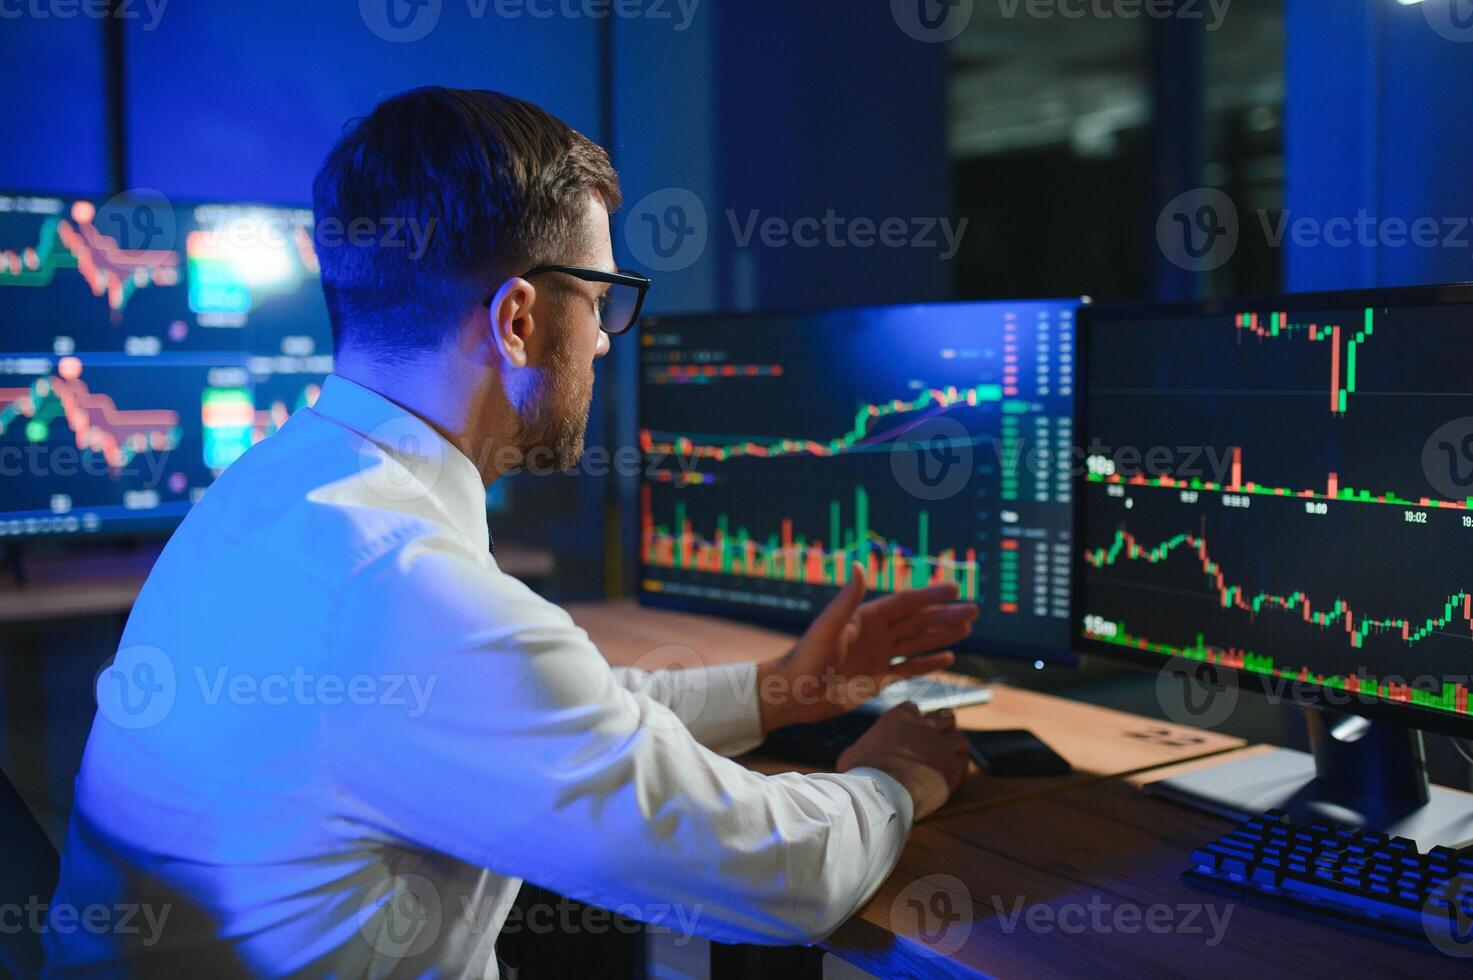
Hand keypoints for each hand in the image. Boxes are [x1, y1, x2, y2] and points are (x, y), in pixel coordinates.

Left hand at [756, 563, 978, 731]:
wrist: (794, 693)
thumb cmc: (805, 658)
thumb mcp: (827, 627)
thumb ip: (847, 599)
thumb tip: (857, 566)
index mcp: (865, 618)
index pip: (905, 603)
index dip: (930, 595)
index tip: (954, 587)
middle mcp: (876, 634)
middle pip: (918, 621)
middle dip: (945, 615)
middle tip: (974, 610)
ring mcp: (878, 656)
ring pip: (918, 643)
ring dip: (942, 635)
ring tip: (967, 628)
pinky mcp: (878, 678)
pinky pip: (910, 668)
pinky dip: (928, 663)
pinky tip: (948, 658)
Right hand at [837, 702, 969, 820]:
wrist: (880, 791)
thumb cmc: (861, 773)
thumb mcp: (852, 754)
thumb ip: (862, 747)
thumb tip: (854, 754)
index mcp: (898, 718)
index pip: (913, 708)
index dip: (914, 719)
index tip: (912, 730)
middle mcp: (923, 727)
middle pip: (944, 716)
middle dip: (943, 726)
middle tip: (938, 740)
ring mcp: (940, 746)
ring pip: (960, 738)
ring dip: (955, 748)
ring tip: (948, 759)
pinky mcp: (952, 767)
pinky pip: (964, 762)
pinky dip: (959, 768)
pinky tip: (952, 775)